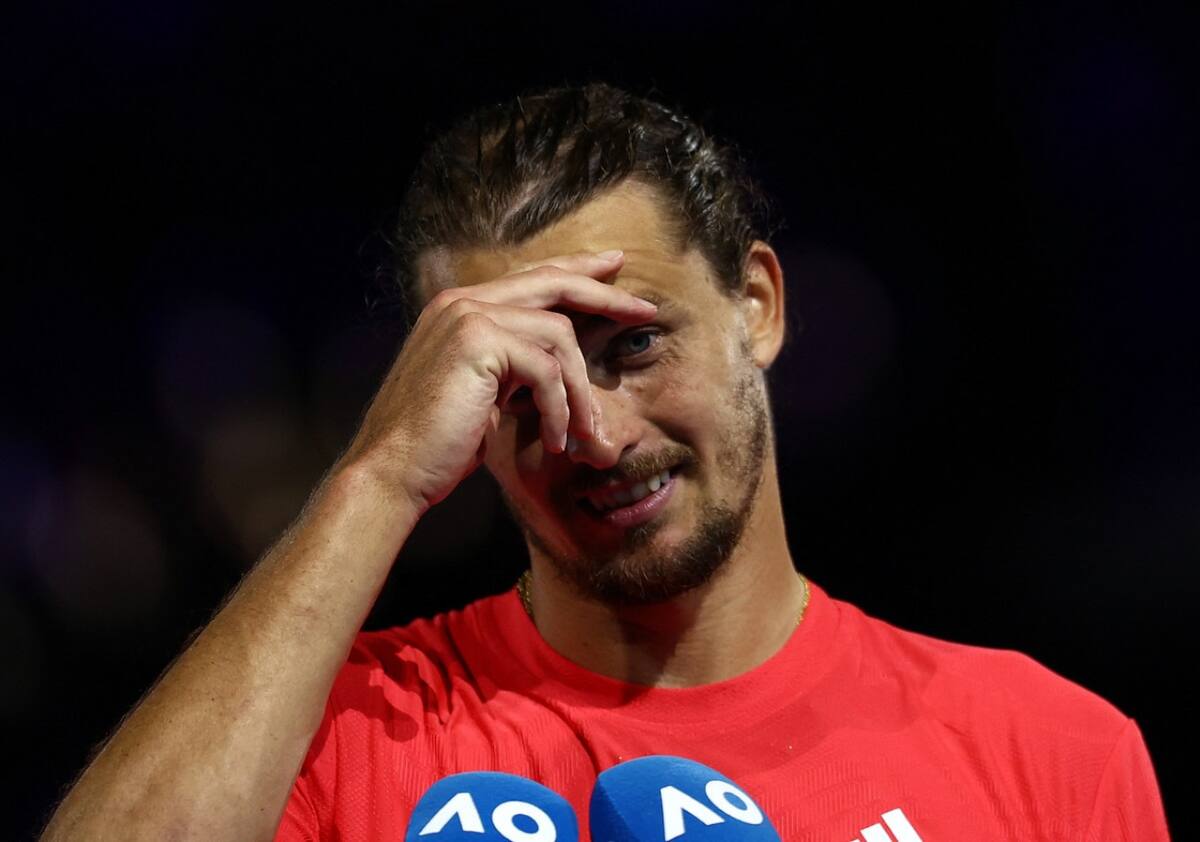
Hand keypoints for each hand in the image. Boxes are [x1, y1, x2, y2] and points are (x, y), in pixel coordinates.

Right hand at [339, 251, 656, 512]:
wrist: (392, 471)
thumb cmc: (438, 445)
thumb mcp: (484, 396)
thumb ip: (514, 370)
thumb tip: (561, 368)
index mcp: (460, 308)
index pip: (531, 277)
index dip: (576, 272)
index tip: (614, 271)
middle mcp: (462, 301)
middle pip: (552, 283)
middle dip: (604, 296)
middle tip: (644, 310)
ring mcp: (467, 315)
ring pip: (558, 336)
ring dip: (580, 391)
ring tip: (583, 435)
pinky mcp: (478, 340)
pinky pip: (547, 369)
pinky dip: (559, 409)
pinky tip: (554, 441)